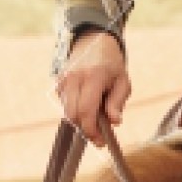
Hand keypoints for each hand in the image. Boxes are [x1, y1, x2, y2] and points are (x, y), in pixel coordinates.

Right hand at [56, 30, 130, 147]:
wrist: (94, 40)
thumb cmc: (112, 64)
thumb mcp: (123, 81)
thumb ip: (117, 102)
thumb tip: (115, 122)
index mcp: (93, 77)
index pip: (86, 111)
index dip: (91, 130)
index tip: (100, 141)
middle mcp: (74, 78)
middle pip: (72, 115)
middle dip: (84, 129)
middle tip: (98, 136)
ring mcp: (64, 80)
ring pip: (66, 111)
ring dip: (79, 120)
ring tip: (95, 118)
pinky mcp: (58, 82)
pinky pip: (64, 104)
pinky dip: (75, 111)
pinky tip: (86, 105)